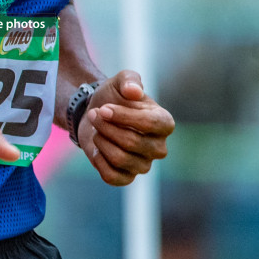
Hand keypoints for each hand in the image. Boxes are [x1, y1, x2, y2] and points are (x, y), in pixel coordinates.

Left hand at [78, 71, 172, 186]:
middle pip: (132, 142)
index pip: (150, 124)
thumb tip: (134, 91)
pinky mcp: (127, 177)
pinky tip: (97, 147)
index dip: (123, 116)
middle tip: (94, 115)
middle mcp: (159, 147)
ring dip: (101, 140)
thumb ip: (129, 80)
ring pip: (119, 158)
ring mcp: (144, 165)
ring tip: (97, 129)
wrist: (96, 114)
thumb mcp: (121, 80)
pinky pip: (111, 176)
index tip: (103, 108)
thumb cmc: (114, 97)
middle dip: (106, 127)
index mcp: (164, 123)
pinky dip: (98, 159)